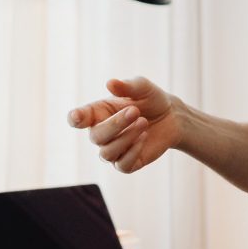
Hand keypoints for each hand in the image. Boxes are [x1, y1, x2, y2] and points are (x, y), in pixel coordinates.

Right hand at [67, 77, 182, 173]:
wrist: (171, 116)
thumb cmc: (150, 99)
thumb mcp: (142, 88)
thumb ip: (127, 86)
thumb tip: (111, 83)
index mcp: (97, 113)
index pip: (77, 119)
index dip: (75, 118)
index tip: (77, 116)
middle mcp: (102, 133)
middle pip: (96, 137)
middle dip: (115, 124)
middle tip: (135, 111)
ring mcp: (114, 150)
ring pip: (107, 153)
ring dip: (126, 137)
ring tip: (144, 122)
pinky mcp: (128, 163)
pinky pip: (122, 165)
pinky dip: (133, 151)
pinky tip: (144, 137)